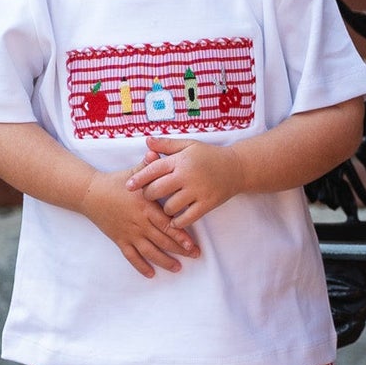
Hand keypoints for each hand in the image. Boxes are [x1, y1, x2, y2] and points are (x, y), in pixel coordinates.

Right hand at [80, 166, 198, 277]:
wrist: (89, 193)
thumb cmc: (115, 182)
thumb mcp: (133, 173)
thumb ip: (148, 167)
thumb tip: (157, 152)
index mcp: (145, 207)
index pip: (166, 224)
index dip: (180, 236)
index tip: (192, 244)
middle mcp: (138, 223)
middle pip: (162, 240)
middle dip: (179, 250)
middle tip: (195, 256)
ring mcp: (128, 233)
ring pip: (149, 251)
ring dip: (164, 261)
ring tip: (177, 268)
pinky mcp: (119, 239)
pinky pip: (130, 256)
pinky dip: (141, 266)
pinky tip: (150, 274)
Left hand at [126, 136, 243, 226]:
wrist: (237, 168)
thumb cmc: (209, 156)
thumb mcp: (189, 145)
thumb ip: (167, 145)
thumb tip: (147, 142)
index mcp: (180, 160)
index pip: (153, 170)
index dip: (138, 179)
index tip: (128, 186)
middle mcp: (187, 176)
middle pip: (157, 190)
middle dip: (149, 195)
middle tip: (149, 197)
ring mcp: (198, 191)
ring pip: (170, 207)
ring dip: (165, 209)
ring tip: (165, 207)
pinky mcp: (207, 203)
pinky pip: (187, 218)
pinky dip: (178, 222)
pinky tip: (175, 220)